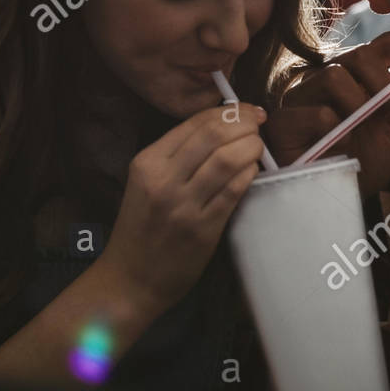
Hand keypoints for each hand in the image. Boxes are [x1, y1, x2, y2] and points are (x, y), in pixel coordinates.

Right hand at [99, 103, 266, 314]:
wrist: (130, 279)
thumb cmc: (141, 228)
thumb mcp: (145, 182)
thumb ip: (177, 157)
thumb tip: (223, 128)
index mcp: (147, 162)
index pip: (194, 123)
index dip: (228, 112)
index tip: (247, 111)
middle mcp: (162, 179)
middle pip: (214, 135)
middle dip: (245, 123)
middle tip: (259, 123)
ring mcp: (183, 205)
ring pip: (227, 160)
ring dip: (251, 147)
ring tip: (258, 146)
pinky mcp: (202, 229)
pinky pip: (233, 191)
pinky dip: (249, 174)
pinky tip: (253, 170)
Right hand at [263, 31, 389, 196]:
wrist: (335, 198)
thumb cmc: (362, 160)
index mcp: (354, 76)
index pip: (381, 45)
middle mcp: (325, 79)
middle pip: (356, 54)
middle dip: (383, 80)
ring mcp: (300, 97)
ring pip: (333, 77)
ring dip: (358, 104)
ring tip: (360, 131)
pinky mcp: (283, 121)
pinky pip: (316, 114)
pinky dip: (336, 132)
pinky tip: (338, 148)